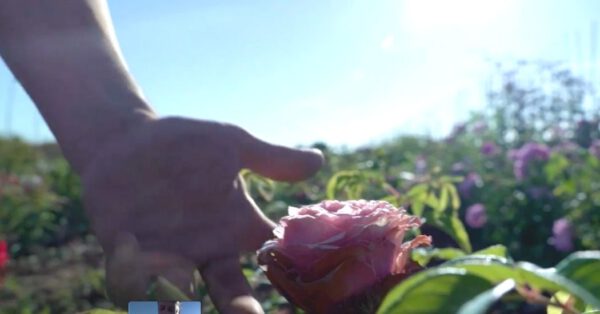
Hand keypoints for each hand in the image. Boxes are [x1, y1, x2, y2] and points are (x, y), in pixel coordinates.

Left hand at [82, 117, 323, 312]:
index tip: (318, 283)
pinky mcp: (127, 257)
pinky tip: (140, 273)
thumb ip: (273, 159)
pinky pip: (134, 283)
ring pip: (183, 299)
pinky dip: (138, 283)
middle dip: (243, 309)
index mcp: (236, 228)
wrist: (123, 142)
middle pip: (232, 293)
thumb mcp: (232, 145)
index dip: (296, 269)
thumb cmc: (184, 145)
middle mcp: (207, 251)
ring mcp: (168, 258)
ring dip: (184, 306)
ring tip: (184, 304)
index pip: (275, 256)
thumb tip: (320, 160)